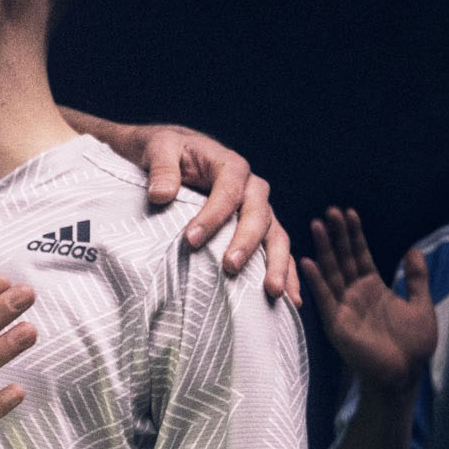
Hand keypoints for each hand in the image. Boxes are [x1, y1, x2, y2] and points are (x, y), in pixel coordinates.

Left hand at [130, 124, 299, 305]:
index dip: (212, 216)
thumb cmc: (167, 151)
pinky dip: (286, 272)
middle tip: (229, 268)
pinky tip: (290, 299)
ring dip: (277, 263)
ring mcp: (259, 209)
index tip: (191, 240)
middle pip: (258, 214)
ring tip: (272, 292)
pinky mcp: (259, 229)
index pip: (227, 191)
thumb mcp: (158, 149)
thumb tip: (161, 195)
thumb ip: (161, 169)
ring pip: (276, 234)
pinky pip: (277, 250)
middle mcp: (251, 187)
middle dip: (246, 242)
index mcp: (230, 165)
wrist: (176, 153)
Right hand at [301, 208, 435, 397]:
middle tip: (330, 211)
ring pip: (332, 273)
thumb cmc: (413, 346)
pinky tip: (308, 261)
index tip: (349, 212)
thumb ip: (417, 278)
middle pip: (343, 258)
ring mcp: (344, 308)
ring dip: (324, 250)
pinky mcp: (337, 324)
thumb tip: (414, 249)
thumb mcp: (421, 305)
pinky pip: (324, 299)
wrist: (404, 375)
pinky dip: (316, 281)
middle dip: (337, 235)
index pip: (361, 255)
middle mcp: (355, 294)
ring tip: (317, 226)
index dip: (355, 235)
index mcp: (373, 288)